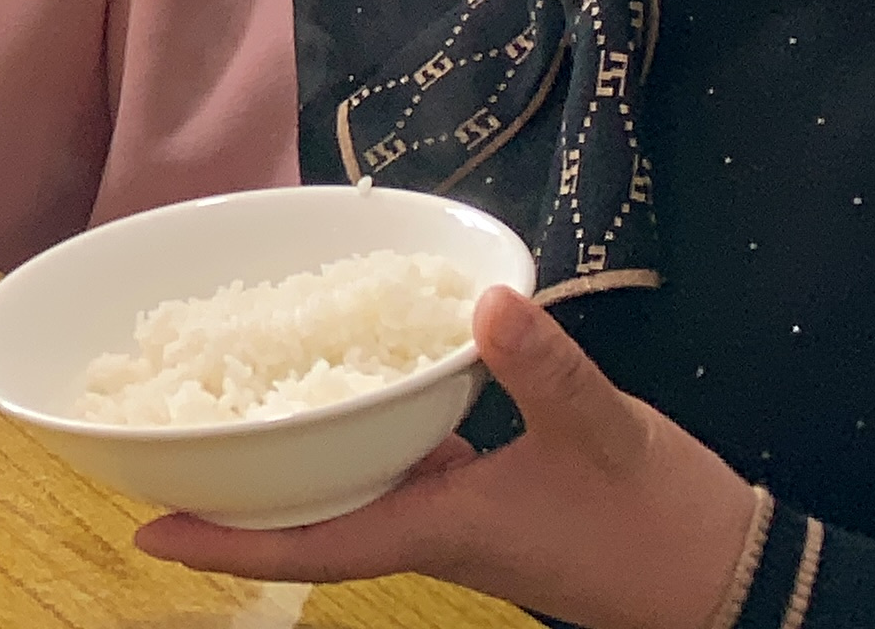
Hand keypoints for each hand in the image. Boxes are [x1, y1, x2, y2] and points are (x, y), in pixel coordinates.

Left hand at [136, 285, 762, 628]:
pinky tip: (344, 383)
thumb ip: (545, 369)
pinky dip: (356, 431)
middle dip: (231, 492)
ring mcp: (449, 512)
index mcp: (433, 527)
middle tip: (153, 451)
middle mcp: (424, 524)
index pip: (307, 546)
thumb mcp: (602, 435)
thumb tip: (487, 298)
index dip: (226, 543)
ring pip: (345, 487)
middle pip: (304, 516)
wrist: (726, 576)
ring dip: (287, 457)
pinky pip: (393, 465)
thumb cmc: (659, 525)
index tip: (148, 529)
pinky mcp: (478, 493)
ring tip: (216, 409)